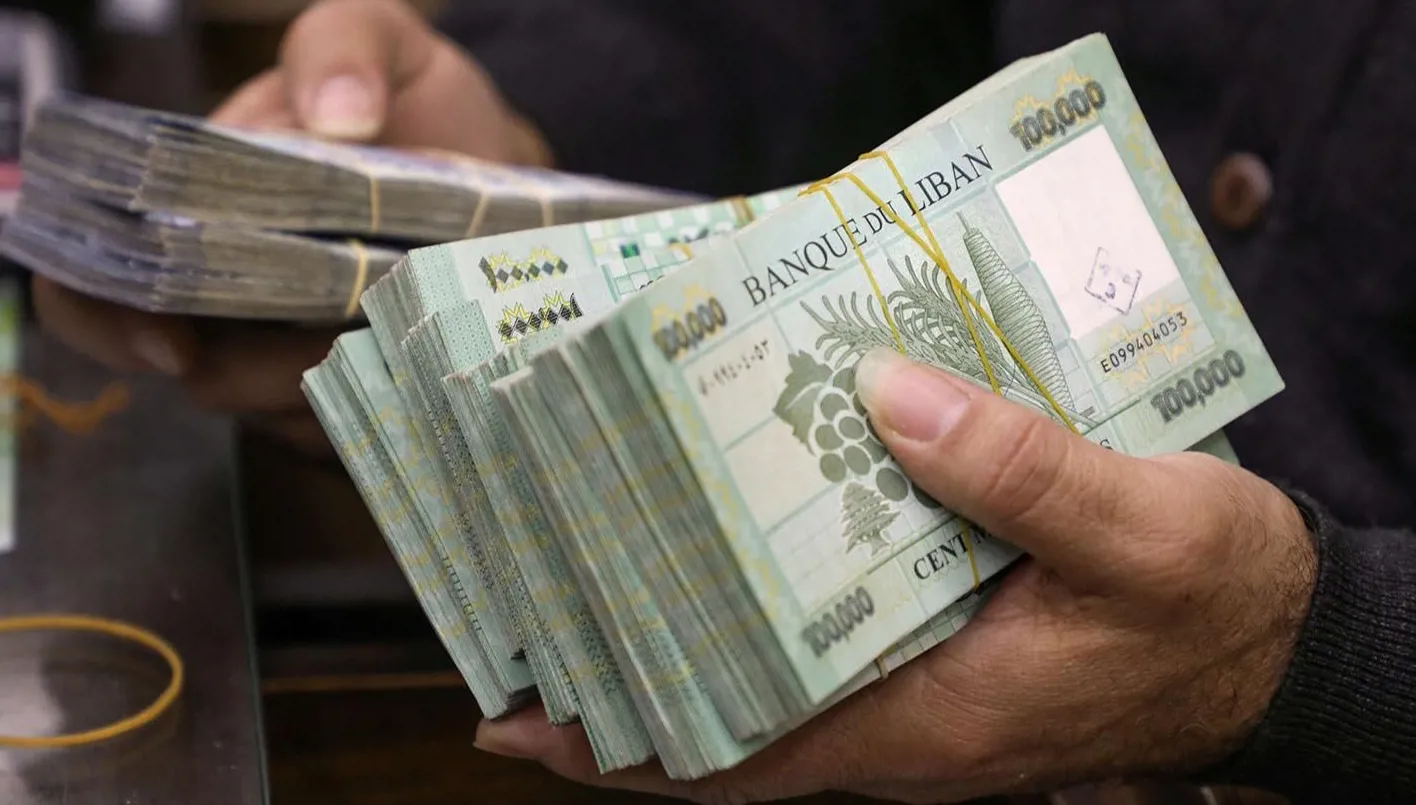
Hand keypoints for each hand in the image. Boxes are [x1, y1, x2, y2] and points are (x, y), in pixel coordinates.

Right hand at [33, 0, 552, 456]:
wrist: (506, 170)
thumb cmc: (421, 108)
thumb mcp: (382, 43)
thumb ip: (343, 47)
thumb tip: (336, 115)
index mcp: (198, 221)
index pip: (99, 293)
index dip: (112, 324)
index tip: (174, 343)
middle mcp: (233, 310)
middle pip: (213, 376)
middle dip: (279, 361)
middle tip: (353, 322)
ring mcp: (301, 368)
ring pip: (297, 416)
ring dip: (354, 377)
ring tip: (417, 322)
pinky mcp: (373, 409)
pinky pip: (371, 435)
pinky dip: (405, 400)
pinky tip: (445, 355)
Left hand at [472, 347, 1317, 802]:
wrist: (1284, 639)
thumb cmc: (1220, 603)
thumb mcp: (1142, 531)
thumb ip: (1023, 472)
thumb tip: (890, 397)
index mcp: (933, 721)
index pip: (745, 758)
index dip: (628, 747)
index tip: (524, 718)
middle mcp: (909, 723)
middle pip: (735, 717)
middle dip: (636, 673)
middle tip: (541, 596)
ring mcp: (925, 695)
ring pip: (776, 678)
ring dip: (695, 630)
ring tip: (610, 550)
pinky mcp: (946, 655)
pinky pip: (831, 640)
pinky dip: (774, 601)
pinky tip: (747, 525)